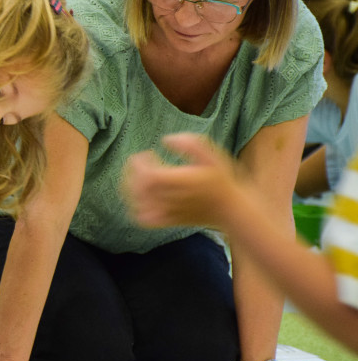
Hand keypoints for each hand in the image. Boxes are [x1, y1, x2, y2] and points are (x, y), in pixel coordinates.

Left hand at [122, 133, 238, 228]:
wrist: (232, 209)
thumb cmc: (222, 180)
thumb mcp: (212, 156)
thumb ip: (190, 143)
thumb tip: (166, 139)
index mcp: (180, 182)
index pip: (147, 175)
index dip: (140, 162)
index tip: (149, 153)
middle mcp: (170, 198)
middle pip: (137, 187)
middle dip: (132, 171)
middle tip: (141, 162)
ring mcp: (167, 212)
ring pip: (135, 203)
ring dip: (129, 187)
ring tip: (137, 177)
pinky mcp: (167, 221)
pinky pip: (143, 219)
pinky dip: (134, 208)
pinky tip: (139, 197)